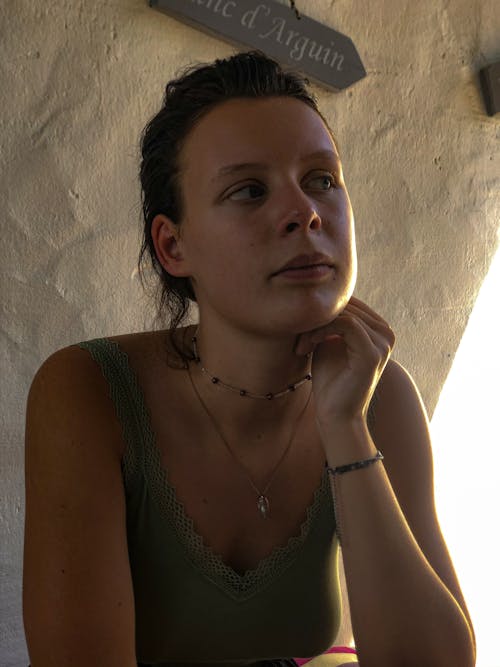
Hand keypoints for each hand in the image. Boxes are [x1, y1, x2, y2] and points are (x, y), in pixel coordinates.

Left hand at [295, 296, 395, 425]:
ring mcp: (384, 342)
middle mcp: (387, 332)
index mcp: (379, 328)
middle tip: (298, 339)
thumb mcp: (329, 341)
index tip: (300, 330)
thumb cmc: (330, 380)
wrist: (335, 414)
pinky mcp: (373, 353)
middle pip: (347, 305)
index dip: (322, 310)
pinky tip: (309, 345)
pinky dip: (322, 331)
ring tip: (301, 344)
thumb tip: (318, 295)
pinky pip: (346, 324)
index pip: (350, 301)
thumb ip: (330, 320)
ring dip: (316, 326)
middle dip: (317, 318)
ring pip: (344, 313)